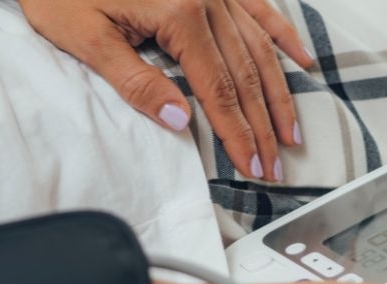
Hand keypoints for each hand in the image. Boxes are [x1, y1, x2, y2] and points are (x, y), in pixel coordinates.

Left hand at [19, 0, 315, 181]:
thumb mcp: (85, 36)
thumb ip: (135, 81)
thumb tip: (180, 121)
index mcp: (178, 10)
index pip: (217, 87)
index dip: (237, 131)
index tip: (253, 165)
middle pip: (244, 73)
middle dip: (261, 124)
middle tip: (274, 165)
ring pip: (258, 46)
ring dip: (278, 92)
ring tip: (291, 131)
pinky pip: (259, 9)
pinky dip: (282, 35)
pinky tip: (302, 61)